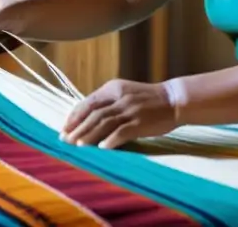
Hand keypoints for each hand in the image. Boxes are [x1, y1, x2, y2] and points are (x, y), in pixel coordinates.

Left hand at [61, 79, 179, 149]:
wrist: (174, 100)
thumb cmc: (148, 99)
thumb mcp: (125, 93)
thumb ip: (108, 102)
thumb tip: (86, 117)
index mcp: (113, 88)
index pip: (88, 102)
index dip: (74, 116)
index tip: (63, 128)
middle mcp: (119, 97)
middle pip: (93, 114)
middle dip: (77, 128)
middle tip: (65, 140)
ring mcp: (130, 110)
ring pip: (103, 123)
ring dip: (89, 135)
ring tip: (78, 146)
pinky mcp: (140, 122)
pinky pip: (122, 132)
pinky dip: (110, 140)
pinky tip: (101, 149)